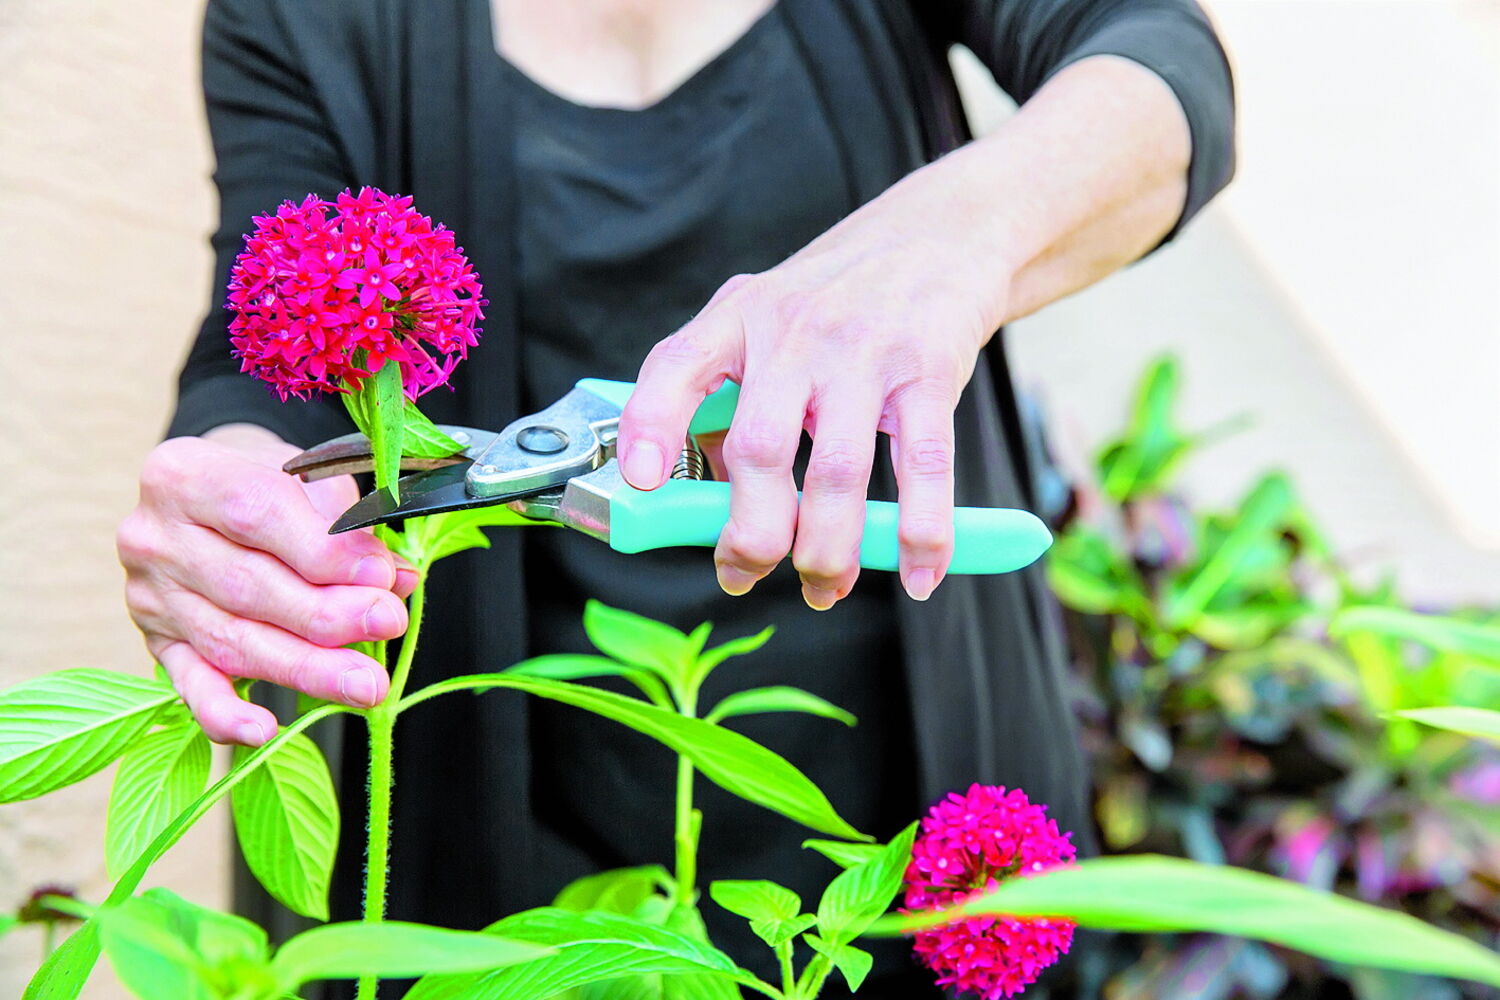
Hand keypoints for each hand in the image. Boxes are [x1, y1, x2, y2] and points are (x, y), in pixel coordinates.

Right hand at [118, 426, 417, 745]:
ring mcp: (149, 596)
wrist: (210, 500)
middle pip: (246, 586)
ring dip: (306, 668)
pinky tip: (264, 730)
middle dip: (326, 614)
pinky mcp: (157, 644)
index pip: (255, 514)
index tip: (379, 574)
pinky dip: (226, 713)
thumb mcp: (304, 476)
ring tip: (366, 683)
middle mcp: (153, 536)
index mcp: (183, 474)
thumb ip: (345, 521)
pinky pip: (191, 687)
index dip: (321, 551)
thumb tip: (393, 577)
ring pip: (232, 641)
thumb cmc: (267, 483)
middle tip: (388, 624)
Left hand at [617, 176, 1008, 609]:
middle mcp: (795, 332)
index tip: (640, 483)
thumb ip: (729, 393)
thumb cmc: (837, 297)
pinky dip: (921, 533)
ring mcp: (865, 353)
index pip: (676, 367)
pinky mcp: (929, 372)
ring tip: (825, 588)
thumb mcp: (765, 318)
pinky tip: (918, 574)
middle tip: (746, 574)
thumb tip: (707, 502)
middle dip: (753, 534)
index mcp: (739, 317)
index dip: (651, 427)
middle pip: (760, 448)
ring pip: (839, 473)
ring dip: (829, 550)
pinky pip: (924, 467)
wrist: (938, 233)